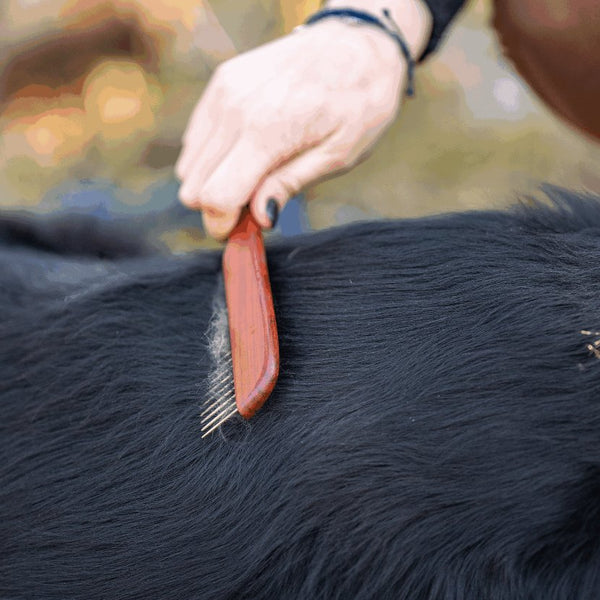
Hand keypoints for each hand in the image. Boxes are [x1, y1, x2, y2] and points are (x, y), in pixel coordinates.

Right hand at [175, 9, 426, 239]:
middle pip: (194, 184)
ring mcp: (224, 92)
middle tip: (253, 205)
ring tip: (254, 177)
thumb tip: (258, 217)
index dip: (222, 224)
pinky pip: (196, 138)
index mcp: (266, 131)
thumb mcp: (337, 155)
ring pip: (189, 164)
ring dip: (215, 181)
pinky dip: (214, 156)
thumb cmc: (358, 102)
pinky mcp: (221, 83)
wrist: (358, 42)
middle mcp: (234, 109)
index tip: (239, 233)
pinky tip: (247, 152)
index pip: (216, 196)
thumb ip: (290, 184)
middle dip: (218, 206)